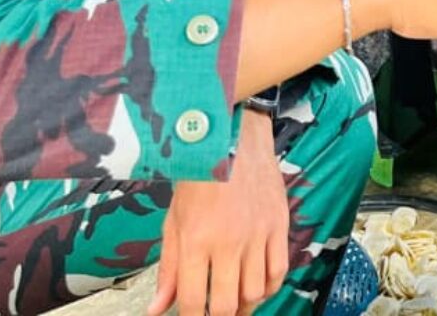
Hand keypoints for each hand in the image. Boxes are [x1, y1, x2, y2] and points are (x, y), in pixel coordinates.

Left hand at [148, 113, 288, 315]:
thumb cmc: (198, 177)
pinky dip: (269, 287)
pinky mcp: (279, 224)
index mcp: (196, 240)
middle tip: (212, 314)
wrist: (234, 137)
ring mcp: (258, 234)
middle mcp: (229, 241)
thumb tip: (157, 309)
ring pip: (255, 293)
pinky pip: (279, 270)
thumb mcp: (174, 221)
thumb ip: (169, 268)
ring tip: (234, 305)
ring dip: (243, 307)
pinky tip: (257, 288)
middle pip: (226, 305)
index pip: (191, 301)